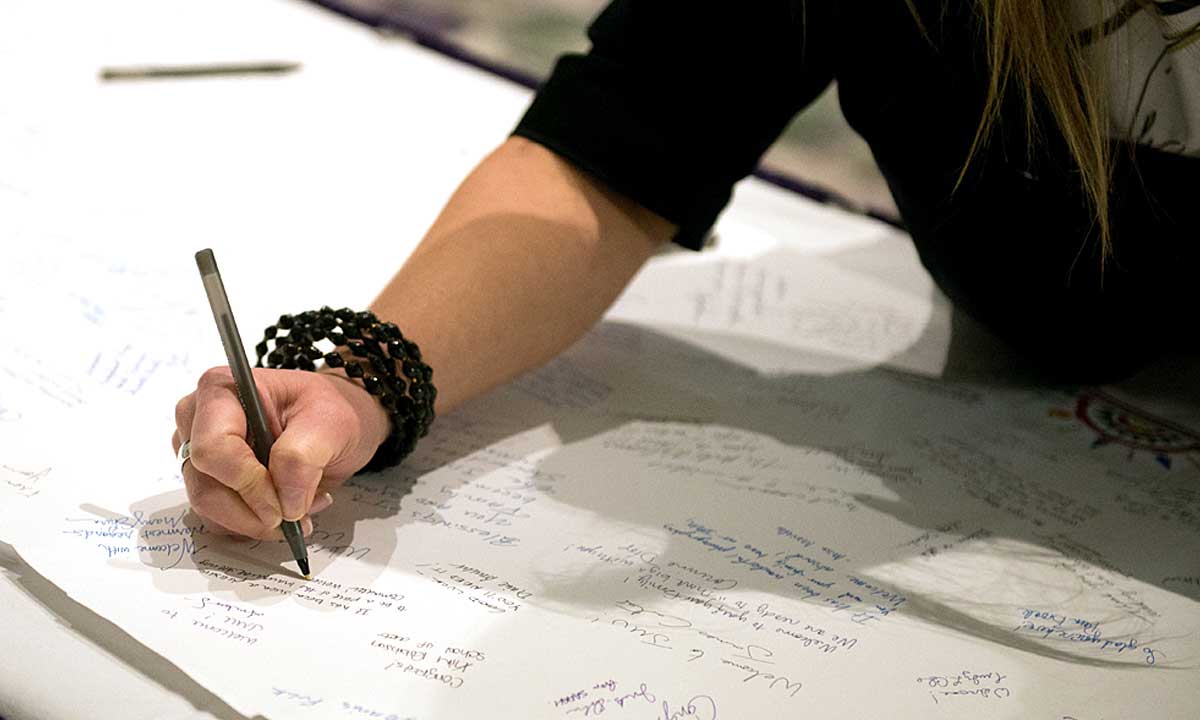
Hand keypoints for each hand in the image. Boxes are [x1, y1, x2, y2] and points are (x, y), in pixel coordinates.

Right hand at [172, 367, 390, 538]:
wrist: (330, 425)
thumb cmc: (326, 410)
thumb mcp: (330, 422)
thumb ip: (303, 455)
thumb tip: (284, 502)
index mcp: (220, 390)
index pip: (212, 449)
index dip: (248, 483)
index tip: (284, 504)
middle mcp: (197, 421)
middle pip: (205, 485)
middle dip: (254, 511)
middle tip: (298, 514)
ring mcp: (196, 453)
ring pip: (209, 508)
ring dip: (258, 521)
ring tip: (301, 507)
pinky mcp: (206, 481)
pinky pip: (217, 519)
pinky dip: (254, 523)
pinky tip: (286, 507)